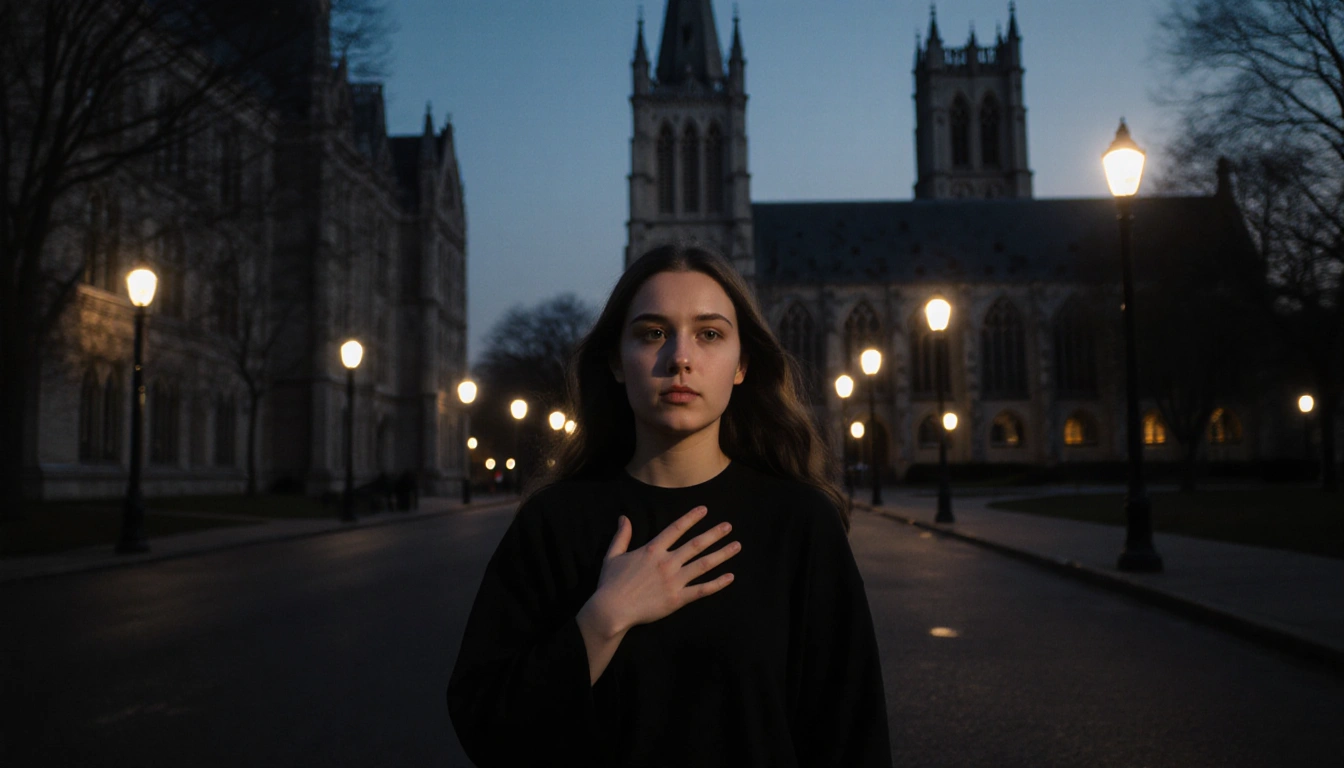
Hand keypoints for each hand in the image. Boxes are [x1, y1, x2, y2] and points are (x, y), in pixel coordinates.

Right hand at [585, 506, 740, 635]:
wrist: (611, 610)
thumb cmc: (610, 584)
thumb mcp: (613, 555)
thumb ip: (621, 536)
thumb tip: (624, 517)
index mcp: (652, 551)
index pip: (676, 529)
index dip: (691, 518)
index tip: (705, 510)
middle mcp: (666, 562)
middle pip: (695, 544)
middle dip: (714, 534)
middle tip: (729, 526)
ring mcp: (674, 581)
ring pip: (703, 564)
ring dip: (721, 554)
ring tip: (736, 546)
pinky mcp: (677, 599)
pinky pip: (701, 590)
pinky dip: (717, 583)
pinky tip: (730, 577)